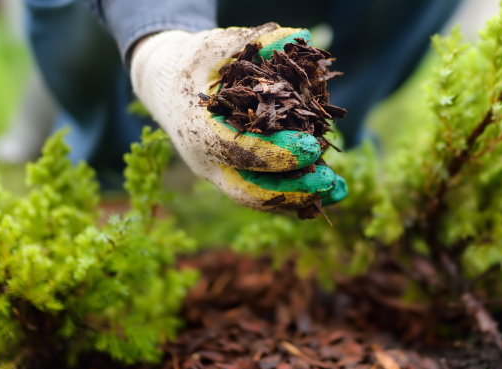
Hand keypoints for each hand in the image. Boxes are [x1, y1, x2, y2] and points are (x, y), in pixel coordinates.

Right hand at [131, 23, 346, 211]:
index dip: (276, 153)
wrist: (164, 85)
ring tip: (337, 189)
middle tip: (329, 181)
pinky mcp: (231, 176)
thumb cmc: (192, 62)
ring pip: (258, 198)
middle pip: (249, 191)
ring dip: (299, 197)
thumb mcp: (217, 46)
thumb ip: (256, 42)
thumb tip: (299, 37)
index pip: (238, 150)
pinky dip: (295, 193)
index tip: (312, 147)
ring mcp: (218, 174)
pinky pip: (264, 192)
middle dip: (291, 190)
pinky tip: (328, 189)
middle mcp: (206, 161)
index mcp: (197, 129)